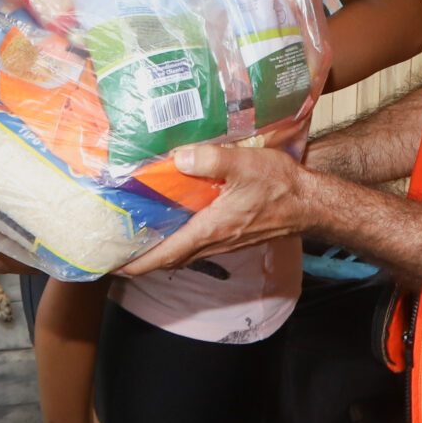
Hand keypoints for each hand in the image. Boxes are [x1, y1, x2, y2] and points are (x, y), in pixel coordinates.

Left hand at [117, 142, 311, 274]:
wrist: (310, 203)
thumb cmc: (280, 186)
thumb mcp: (245, 164)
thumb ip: (210, 159)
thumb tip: (177, 158)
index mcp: (210, 229)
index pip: (164, 256)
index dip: (135, 263)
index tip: (111, 265)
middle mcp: (213, 242)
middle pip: (168, 259)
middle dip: (139, 259)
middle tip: (114, 250)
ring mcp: (223, 241)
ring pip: (182, 254)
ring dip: (158, 251)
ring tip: (135, 238)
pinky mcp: (231, 235)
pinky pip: (196, 245)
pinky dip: (177, 242)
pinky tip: (171, 224)